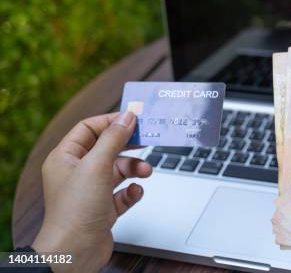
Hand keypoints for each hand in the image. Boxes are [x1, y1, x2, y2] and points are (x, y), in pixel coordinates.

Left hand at [32, 112, 151, 271]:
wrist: (75, 252)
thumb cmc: (76, 210)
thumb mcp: (97, 165)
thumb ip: (114, 138)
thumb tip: (127, 117)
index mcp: (65, 158)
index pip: (89, 129)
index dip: (111, 121)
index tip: (133, 118)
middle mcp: (76, 172)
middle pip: (107, 148)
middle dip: (128, 146)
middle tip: (147, 140)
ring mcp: (90, 191)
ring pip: (118, 170)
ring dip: (134, 169)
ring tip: (145, 171)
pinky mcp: (103, 208)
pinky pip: (123, 192)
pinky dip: (132, 191)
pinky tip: (134, 192)